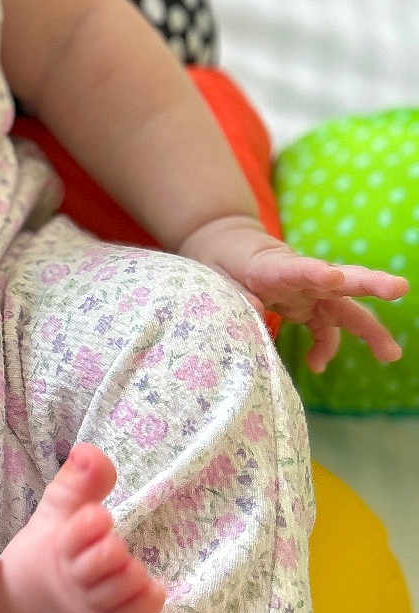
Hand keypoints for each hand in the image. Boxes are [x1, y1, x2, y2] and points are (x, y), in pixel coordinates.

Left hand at [178, 214, 408, 371]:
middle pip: (339, 280)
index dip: (314, 272)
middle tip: (398, 288)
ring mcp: (309, 292)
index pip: (296, 268)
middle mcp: (300, 278)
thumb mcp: (214, 275)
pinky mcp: (309, 306)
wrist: (228, 246)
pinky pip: (325, 328)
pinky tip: (317, 366)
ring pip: (344, 306)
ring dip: (369, 329)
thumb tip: (255, 309)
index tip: (332, 277)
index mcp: (273, 266)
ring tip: (391, 354)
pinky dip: (325, 348)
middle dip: (369, 284)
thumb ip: (234, 292)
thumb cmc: (220, 259)